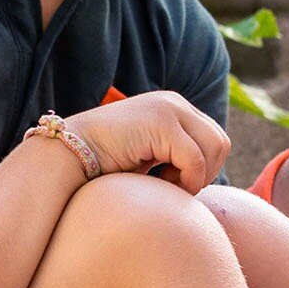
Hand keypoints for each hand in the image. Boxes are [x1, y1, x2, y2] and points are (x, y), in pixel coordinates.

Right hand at [60, 92, 230, 194]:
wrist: (68, 154)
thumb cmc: (105, 165)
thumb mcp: (148, 155)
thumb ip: (175, 156)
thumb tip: (207, 175)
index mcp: (172, 107)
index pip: (213, 139)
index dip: (203, 168)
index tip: (174, 182)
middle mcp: (174, 102)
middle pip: (220, 142)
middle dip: (205, 172)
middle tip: (174, 185)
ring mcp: (169, 109)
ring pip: (214, 148)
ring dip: (197, 176)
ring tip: (167, 183)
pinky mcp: (162, 123)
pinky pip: (195, 159)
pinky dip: (186, 180)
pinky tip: (160, 184)